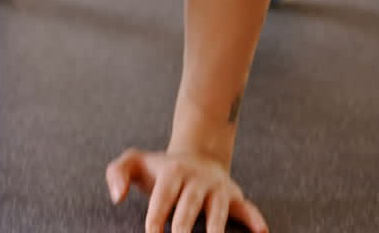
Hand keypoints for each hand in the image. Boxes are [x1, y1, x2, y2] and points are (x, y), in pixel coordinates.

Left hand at [105, 148, 268, 232]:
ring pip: (218, 213)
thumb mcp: (134, 162)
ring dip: (215, 232)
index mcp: (172, 172)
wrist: (197, 154)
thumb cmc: (160, 167)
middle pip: (189, 209)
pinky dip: (255, 219)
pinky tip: (261, 231)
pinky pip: (247, 208)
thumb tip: (117, 197)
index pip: (162, 198)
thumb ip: (116, 173)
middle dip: (182, 231)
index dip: (156, 219)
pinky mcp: (235, 196)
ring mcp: (217, 189)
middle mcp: (197, 180)